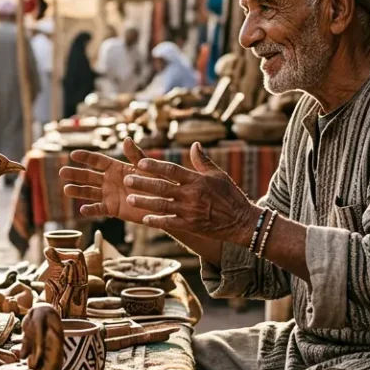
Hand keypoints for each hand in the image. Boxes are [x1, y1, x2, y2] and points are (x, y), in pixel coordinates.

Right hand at [59, 138, 161, 223]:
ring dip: (78, 191)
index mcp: (116, 168)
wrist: (164, 205)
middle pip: (89, 176)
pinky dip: (91, 210)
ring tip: (66, 190)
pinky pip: (99, 209)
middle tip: (61, 172)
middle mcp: (110, 180)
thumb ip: (136, 156)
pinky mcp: (113, 209)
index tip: (73, 155)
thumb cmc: (158, 183)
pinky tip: (82, 209)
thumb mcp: (147, 168)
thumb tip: (127, 139)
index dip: (85, 157)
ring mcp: (110, 195)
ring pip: (90, 192)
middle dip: (75, 174)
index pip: (97, 161)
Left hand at [124, 141, 259, 245]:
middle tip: (127, 180)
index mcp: (197, 180)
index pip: (172, 170)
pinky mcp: (191, 226)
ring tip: (129, 199)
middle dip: (143, 183)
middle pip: (163, 187)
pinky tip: (145, 219)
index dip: (155, 166)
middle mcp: (192, 195)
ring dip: (145, 202)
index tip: (140, 163)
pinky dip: (157, 221)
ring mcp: (190, 211)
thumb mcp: (218, 175)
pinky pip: (171, 223)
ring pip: (162, 205)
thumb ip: (202, 160)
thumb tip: (194, 144)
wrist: (242, 221)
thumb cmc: (230, 195)